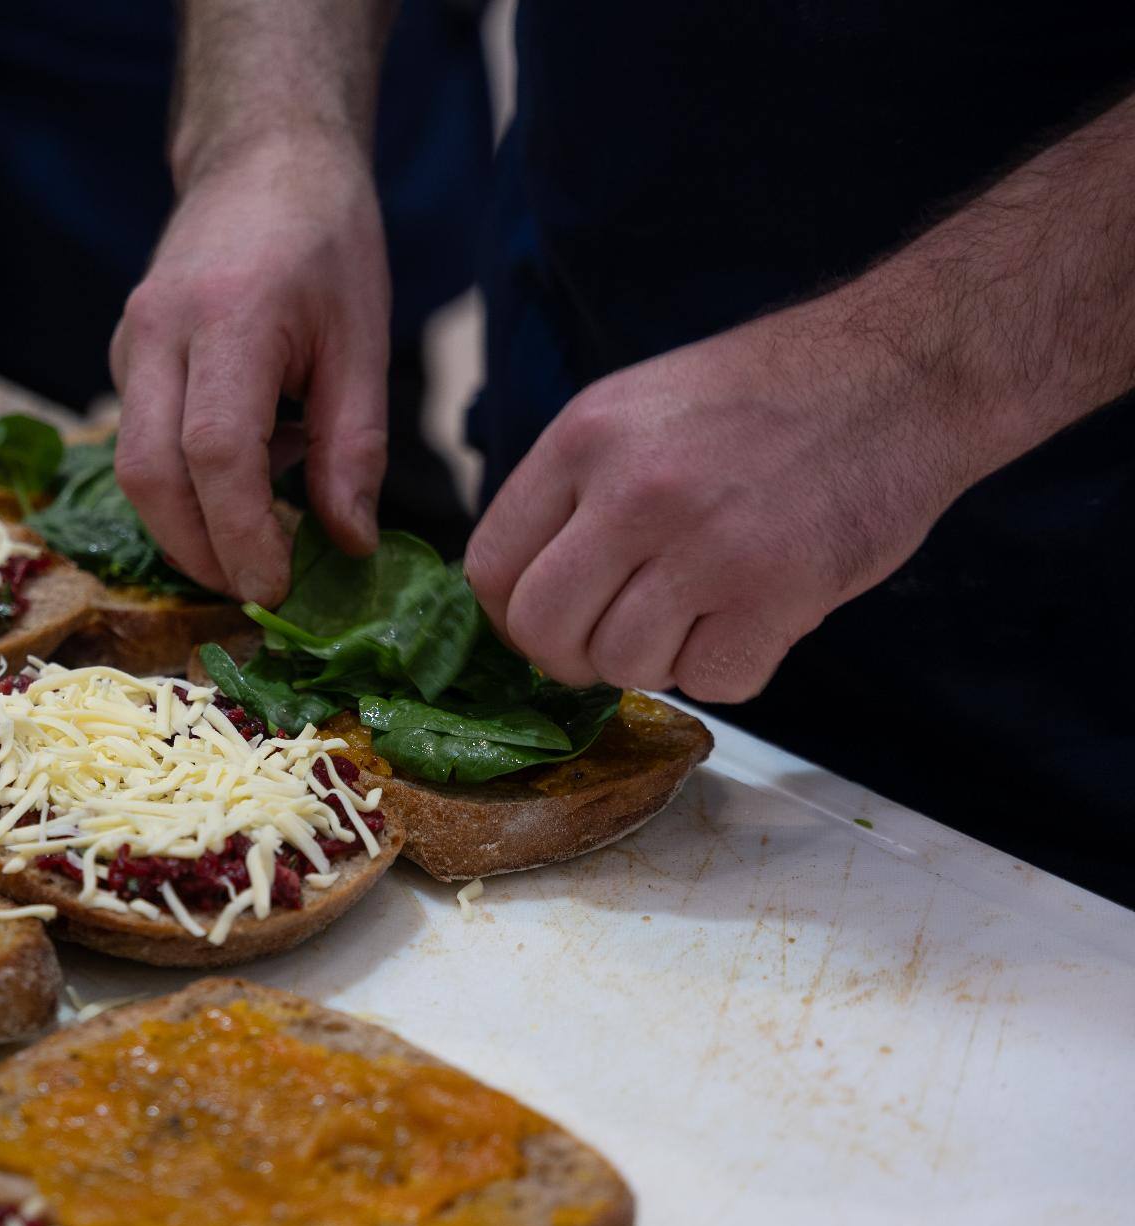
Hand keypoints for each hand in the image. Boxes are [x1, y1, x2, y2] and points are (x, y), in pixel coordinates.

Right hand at [110, 133, 390, 605]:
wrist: (262, 156)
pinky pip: (139, 443)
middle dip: (200, 551)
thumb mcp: (363, 339)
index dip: (241, 534)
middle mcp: (159, 330)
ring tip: (262, 538)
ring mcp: (130, 343)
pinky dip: (186, 485)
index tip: (280, 586)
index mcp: (229, 317)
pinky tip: (247, 474)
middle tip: (262, 589)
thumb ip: (354, 447)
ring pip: (133, 468)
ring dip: (189, 526)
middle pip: (150, 475)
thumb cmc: (326, 239)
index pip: (215, 451)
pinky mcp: (125, 356)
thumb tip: (347, 544)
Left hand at [464, 299, 982, 702]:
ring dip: (658, 659)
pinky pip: (710, 682)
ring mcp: (705, 545)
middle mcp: (634, 490)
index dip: (511, 615)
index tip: (544, 622)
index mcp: (585, 438)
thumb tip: (524, 589)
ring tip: (700, 609)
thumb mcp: (638, 408)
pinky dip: (728, 668)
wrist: (905, 371)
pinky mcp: (777, 593)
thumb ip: (574, 490)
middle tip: (613, 639)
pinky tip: (753, 616)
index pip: (490, 566)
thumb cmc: (770, 395)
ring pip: (623, 667)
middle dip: (571, 656)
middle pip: (543, 632)